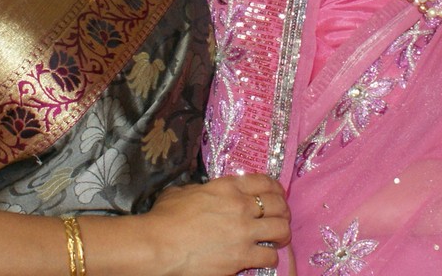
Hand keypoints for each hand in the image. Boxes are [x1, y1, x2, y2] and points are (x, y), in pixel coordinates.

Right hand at [140, 173, 289, 275]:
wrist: (158, 245)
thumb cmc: (163, 218)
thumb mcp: (182, 192)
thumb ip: (199, 190)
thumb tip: (200, 193)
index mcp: (227, 187)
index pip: (264, 182)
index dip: (275, 189)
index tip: (277, 195)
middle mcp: (241, 206)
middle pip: (278, 204)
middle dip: (283, 211)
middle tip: (280, 218)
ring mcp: (244, 231)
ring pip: (281, 229)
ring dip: (282, 234)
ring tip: (279, 239)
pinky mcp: (242, 256)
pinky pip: (270, 256)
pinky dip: (271, 257)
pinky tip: (266, 258)